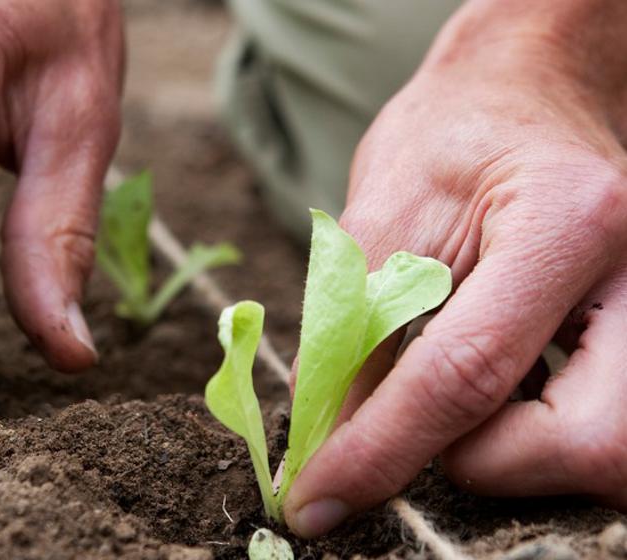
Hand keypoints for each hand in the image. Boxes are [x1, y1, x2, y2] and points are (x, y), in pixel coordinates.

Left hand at [283, 0, 626, 536]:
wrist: (527, 99)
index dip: (380, 450)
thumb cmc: (453, 141)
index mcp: (565, 221)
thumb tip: (325, 442)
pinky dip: (539, 436)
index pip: (468, 371)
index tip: (316, 501)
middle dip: (487, 463)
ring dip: (517, 453)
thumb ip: (352, 329)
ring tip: (466, 390)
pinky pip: (608, 433)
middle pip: (591, 444)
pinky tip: (507, 390)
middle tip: (427, 421)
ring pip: (613, 455)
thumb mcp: (382, 212)